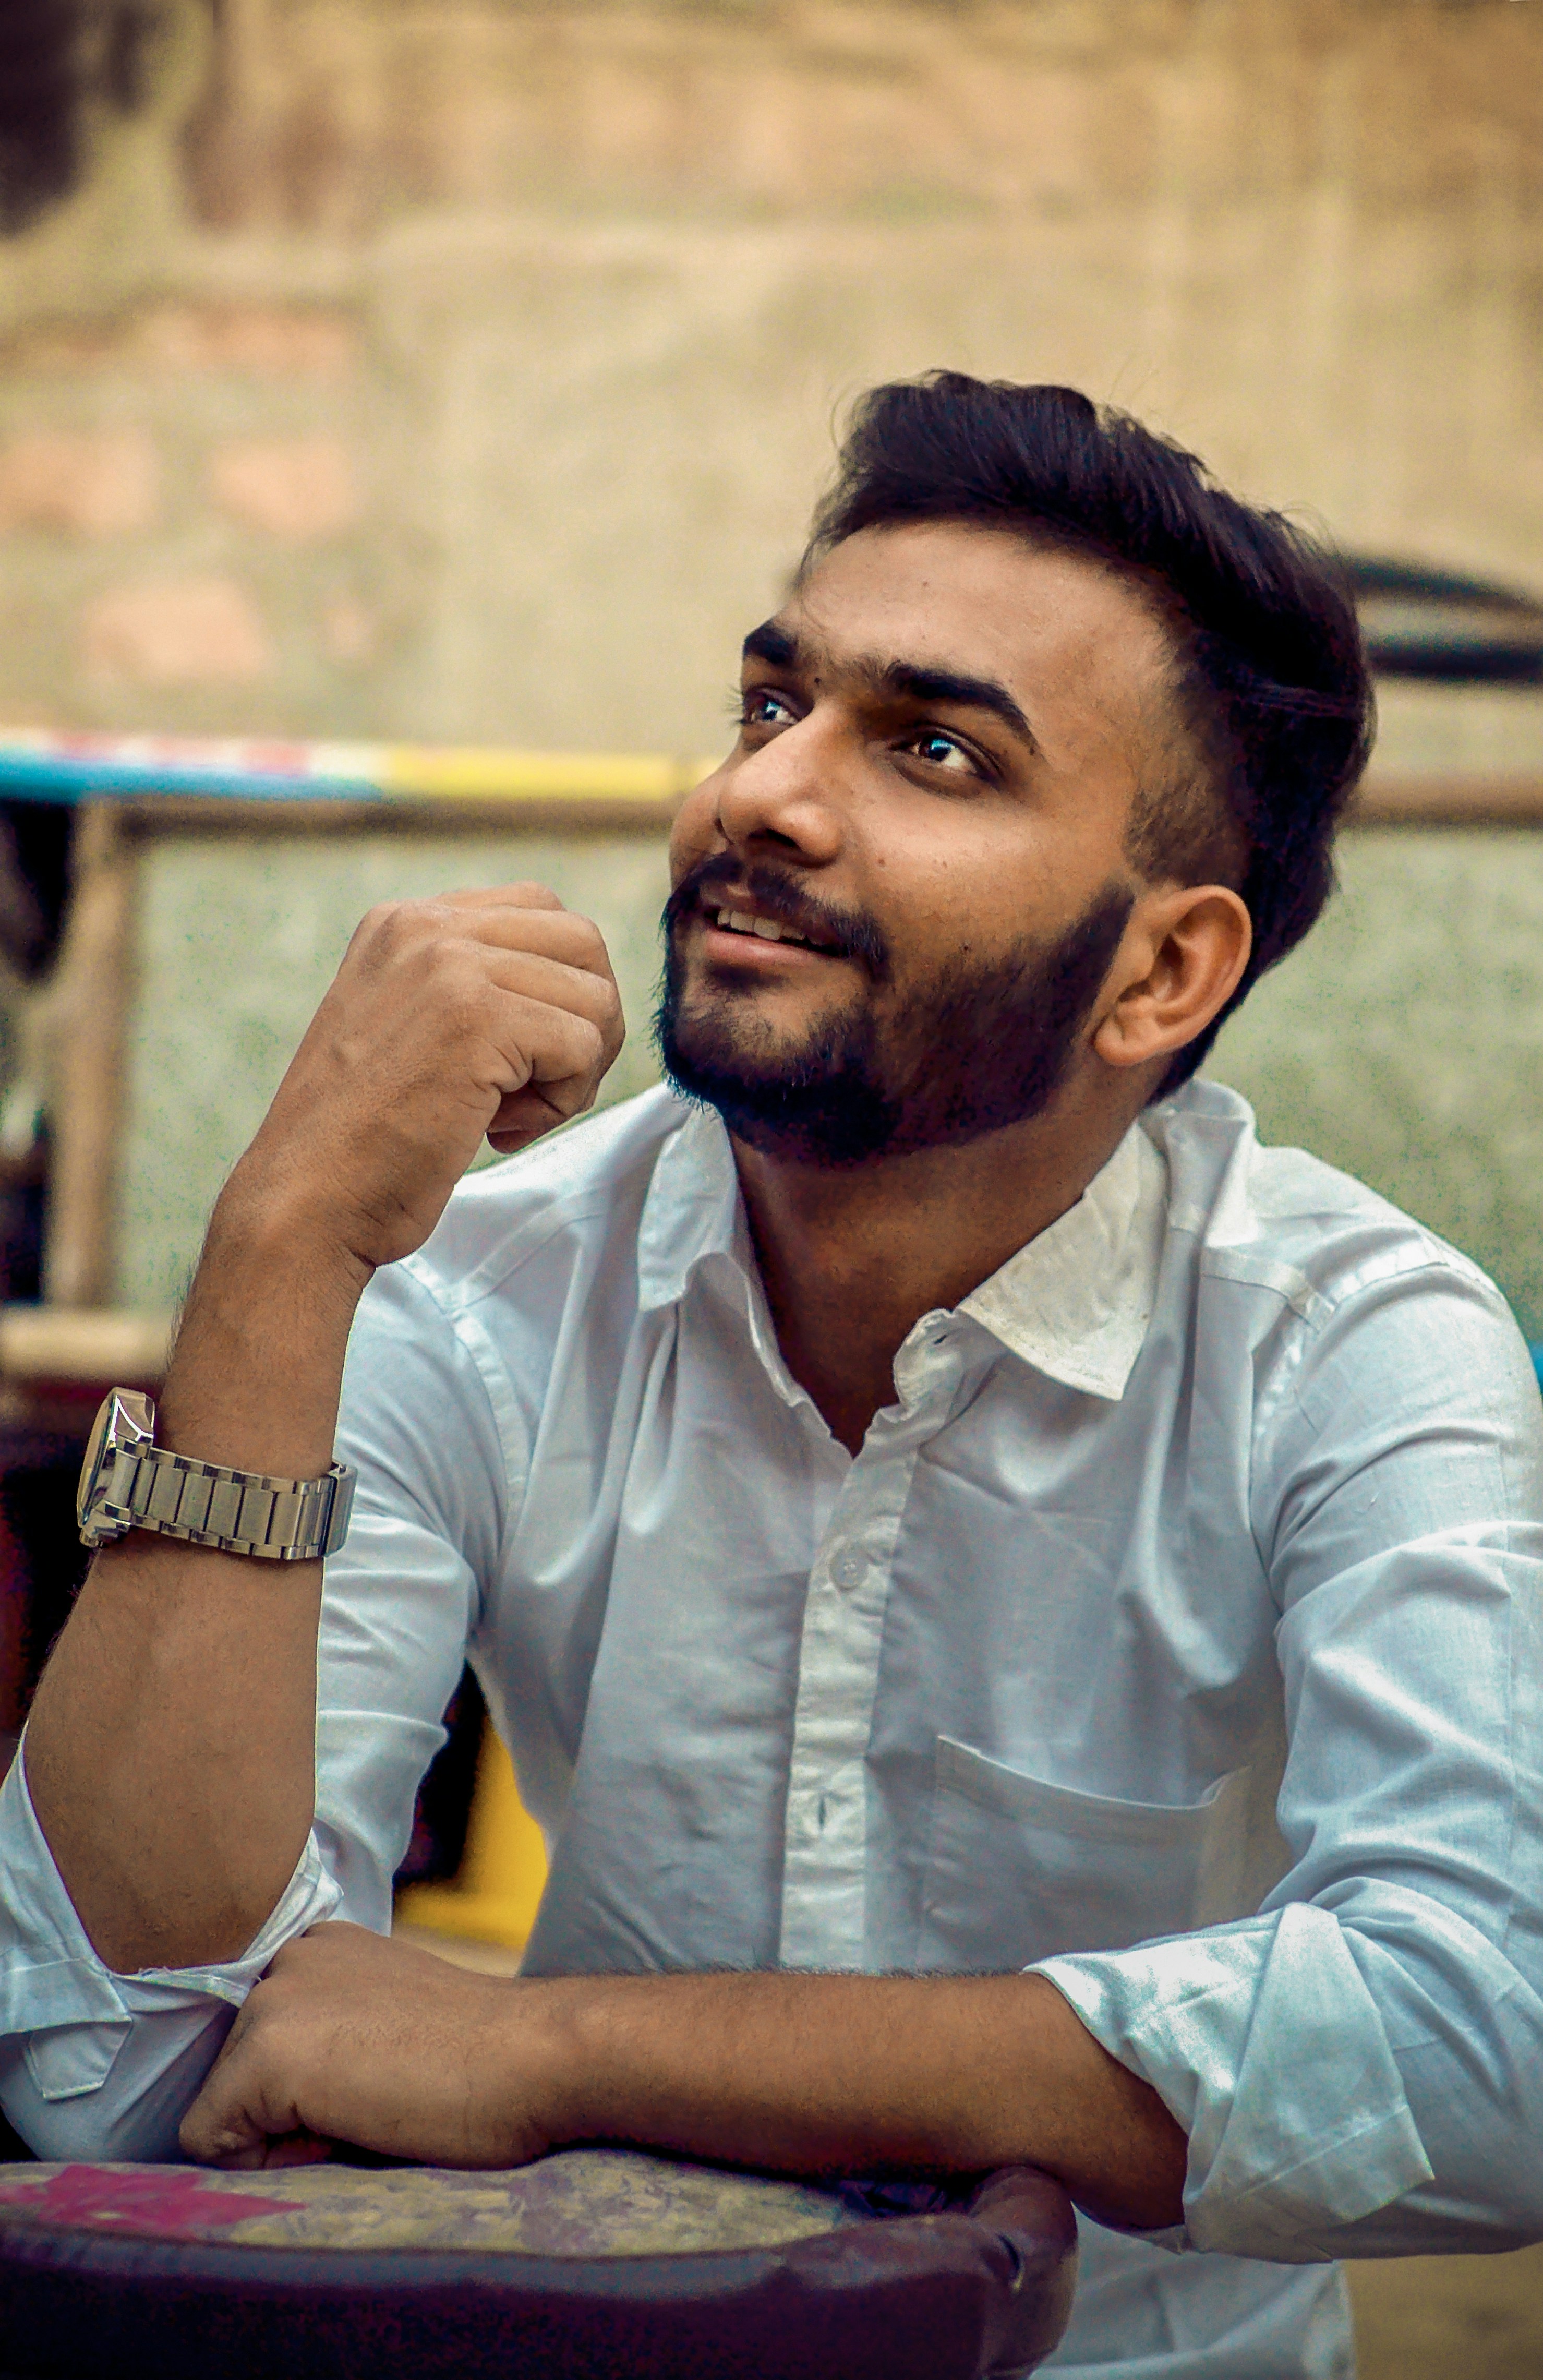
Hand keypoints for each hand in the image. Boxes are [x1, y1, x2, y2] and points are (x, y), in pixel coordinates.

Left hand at [179, 1923, 570, 2170]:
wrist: (533, 2056)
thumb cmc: (482, 2059)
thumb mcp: (389, 2021)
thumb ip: (331, 2033)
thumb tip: (275, 2098)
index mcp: (318, 1945)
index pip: (258, 2041)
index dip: (304, 2088)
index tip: (375, 2082)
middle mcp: (285, 1958)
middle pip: (233, 2073)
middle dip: (285, 2110)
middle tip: (375, 2101)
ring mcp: (272, 2001)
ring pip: (220, 2106)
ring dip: (279, 2131)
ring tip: (366, 2110)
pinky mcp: (267, 2056)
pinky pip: (210, 2140)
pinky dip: (265, 2159)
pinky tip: (345, 2128)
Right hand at [226, 884, 624, 1276]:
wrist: (308, 1199)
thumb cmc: (366, 1139)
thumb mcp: (411, 1028)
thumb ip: (474, 988)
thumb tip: (584, 990)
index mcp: (405, 922)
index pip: (540, 912)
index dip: (558, 992)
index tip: (518, 1058)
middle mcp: (427, 925)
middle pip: (581, 943)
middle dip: (587, 1023)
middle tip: (540, 1089)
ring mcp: (451, 965)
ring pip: (594, 997)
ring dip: (574, 1071)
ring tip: (510, 1114)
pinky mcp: (479, 1017)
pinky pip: (584, 1046)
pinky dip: (562, 1102)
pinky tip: (499, 1129)